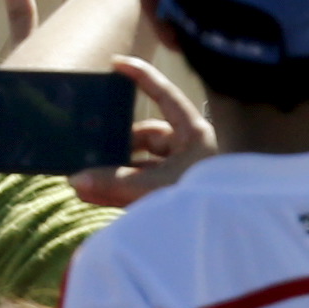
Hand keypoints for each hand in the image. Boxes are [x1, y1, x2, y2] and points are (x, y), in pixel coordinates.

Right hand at [69, 55, 217, 206]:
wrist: (233, 243)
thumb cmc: (208, 205)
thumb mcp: (158, 188)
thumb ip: (117, 183)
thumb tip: (75, 180)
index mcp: (195, 134)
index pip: (164, 95)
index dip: (141, 77)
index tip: (115, 64)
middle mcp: (190, 151)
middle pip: (146, 138)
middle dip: (115, 146)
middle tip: (87, 147)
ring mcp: (183, 177)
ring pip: (140, 168)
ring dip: (111, 174)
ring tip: (79, 179)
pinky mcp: (175, 202)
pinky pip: (142, 192)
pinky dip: (118, 193)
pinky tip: (90, 195)